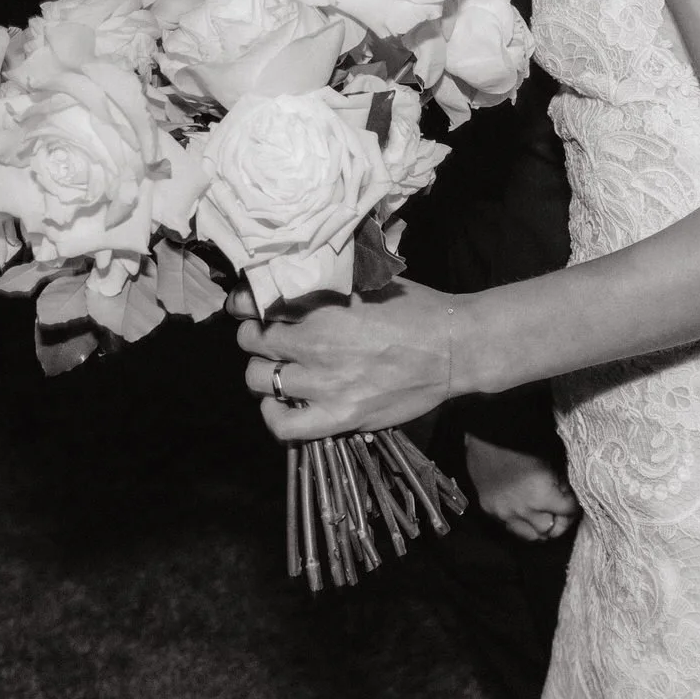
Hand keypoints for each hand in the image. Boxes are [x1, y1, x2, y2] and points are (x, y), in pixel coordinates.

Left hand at [232, 278, 457, 441]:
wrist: (453, 348)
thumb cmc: (415, 309)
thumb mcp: (369, 280)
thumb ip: (327, 280)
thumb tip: (292, 273)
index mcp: (321, 305)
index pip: (253, 304)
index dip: (245, 304)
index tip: (250, 306)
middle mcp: (315, 343)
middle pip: (252, 342)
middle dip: (256, 336)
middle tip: (272, 336)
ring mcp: (325, 384)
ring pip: (260, 379)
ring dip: (265, 371)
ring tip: (281, 367)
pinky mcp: (338, 416)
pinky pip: (283, 425)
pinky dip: (273, 414)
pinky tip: (281, 402)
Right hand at [466, 434, 579, 541]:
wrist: (487, 435)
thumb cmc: (522, 443)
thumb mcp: (550, 461)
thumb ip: (559, 483)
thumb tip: (566, 496)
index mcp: (541, 496)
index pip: (567, 511)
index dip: (573, 506)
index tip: (573, 502)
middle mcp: (523, 510)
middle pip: (550, 530)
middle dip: (560, 521)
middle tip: (561, 512)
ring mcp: (504, 513)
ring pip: (530, 536)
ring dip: (540, 528)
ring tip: (544, 517)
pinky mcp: (490, 510)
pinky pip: (511, 527)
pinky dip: (521, 523)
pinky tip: (525, 513)